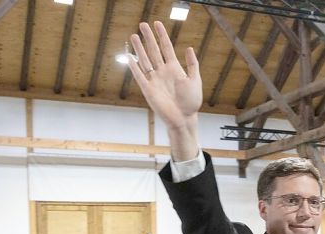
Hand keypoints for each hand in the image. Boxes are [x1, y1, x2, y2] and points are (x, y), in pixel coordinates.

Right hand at [129, 22, 202, 160]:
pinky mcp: (148, 90)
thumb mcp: (195, 81)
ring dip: (139, 48)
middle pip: (154, 51)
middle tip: (142, 24)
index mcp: (174, 68)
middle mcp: (163, 72)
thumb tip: (189, 48)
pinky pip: (139, 76)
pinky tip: (129, 57)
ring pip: (145, 60)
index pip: (166, 47)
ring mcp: (155, 80)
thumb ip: (192, 65)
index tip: (157, 24)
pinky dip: (134, 67)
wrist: (184, 118)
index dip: (162, 36)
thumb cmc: (191, 102)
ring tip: (134, 36)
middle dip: (148, 38)